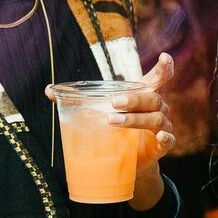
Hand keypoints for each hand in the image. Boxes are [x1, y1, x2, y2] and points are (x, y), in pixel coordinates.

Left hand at [44, 54, 176, 207]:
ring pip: (156, 118)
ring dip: (136, 119)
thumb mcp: (100, 112)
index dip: (163, 68)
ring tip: (113, 122)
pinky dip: (165, 137)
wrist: (129, 160)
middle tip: (113, 103)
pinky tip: (159, 136)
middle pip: (152, 98)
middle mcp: (157, 108)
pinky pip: (168, 139)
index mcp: (144, 95)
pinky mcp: (160, 146)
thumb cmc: (116, 129)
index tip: (164, 56)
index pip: (158, 78)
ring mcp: (161, 126)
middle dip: (134, 99)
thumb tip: (49, 91)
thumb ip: (78, 100)